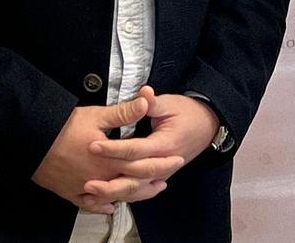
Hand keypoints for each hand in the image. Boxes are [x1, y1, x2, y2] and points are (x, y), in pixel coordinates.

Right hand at [32, 88, 183, 213]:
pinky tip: (110, 206)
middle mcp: (100, 178)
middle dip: (151, 183)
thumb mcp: (97, 115)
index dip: (161, 162)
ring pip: (114, 196)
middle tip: (165, 180)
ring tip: (146, 192)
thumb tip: (146, 102)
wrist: (31, 140)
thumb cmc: (63, 127)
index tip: (176, 160)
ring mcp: (84, 188)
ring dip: (132, 195)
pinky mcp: (69, 192)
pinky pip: (89, 205)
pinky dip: (101, 206)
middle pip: (131, 185)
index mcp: (110, 160)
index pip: (142, 163)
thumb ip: (124, 112)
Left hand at [83, 93, 220, 202]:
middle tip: (87, 181)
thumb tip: (143, 93)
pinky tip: (105, 201)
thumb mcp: (170, 103)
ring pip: (136, 190)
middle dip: (110, 181)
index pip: (135, 150)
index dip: (113, 149)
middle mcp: (164, 164)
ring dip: (113, 194)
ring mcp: (162, 174)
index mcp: (165, 144)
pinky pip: (139, 192)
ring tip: (91, 195)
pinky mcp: (158, 177)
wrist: (207, 125)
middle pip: (134, 178)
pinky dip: (122, 197)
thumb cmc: (188, 113)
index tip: (93, 146)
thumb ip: (152, 102)